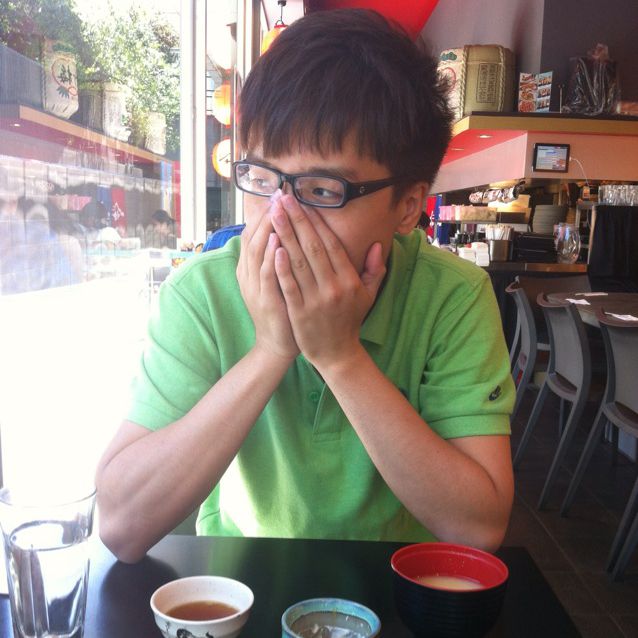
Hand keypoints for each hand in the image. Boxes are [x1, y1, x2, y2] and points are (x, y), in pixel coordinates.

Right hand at [236, 197, 298, 360]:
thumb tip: (283, 230)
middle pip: (254, 237)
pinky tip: (280, 242)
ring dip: (268, 229)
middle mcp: (248, 273)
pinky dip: (271, 257)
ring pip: (258, 252)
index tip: (279, 194)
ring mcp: (255, 287)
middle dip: (267, 214)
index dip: (265, 213)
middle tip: (279, 194)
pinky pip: (267, 275)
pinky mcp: (265, 300)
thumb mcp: (275, 280)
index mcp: (251, 267)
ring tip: (278, 208)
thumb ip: (276, 256)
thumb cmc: (283, 309)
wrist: (278, 343)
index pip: (254, 233)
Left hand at [271, 194, 385, 369]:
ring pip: (298, 262)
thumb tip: (376, 244)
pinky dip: (281, 267)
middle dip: (297, 220)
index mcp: (350, 280)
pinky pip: (289, 286)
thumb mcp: (368, 295)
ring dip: (285, 235)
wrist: (337, 354)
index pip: (332, 245)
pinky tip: (273, 247)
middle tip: (283, 198)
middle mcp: (334, 287)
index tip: (304, 202)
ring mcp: (316, 301)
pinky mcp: (299, 313)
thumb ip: (374, 269)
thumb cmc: (350, 321)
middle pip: (313, 248)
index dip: (317, 222)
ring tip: (273, 214)